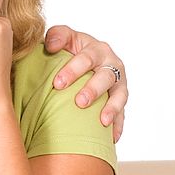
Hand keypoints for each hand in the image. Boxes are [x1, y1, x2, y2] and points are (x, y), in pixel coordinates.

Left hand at [44, 25, 126, 141]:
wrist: (86, 61)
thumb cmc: (71, 49)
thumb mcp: (65, 38)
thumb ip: (57, 36)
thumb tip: (51, 45)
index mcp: (96, 49)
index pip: (86, 58)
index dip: (73, 70)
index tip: (57, 84)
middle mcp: (111, 64)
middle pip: (105, 77)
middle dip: (93, 90)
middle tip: (79, 102)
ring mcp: (119, 83)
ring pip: (119, 95)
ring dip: (112, 108)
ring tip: (102, 122)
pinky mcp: (120, 99)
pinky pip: (123, 113)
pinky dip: (119, 125)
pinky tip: (113, 138)